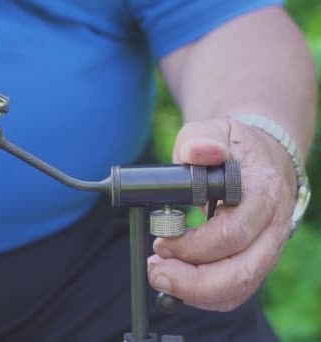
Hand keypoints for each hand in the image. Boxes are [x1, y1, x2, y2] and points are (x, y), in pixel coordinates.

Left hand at [148, 117, 296, 310]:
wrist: (262, 157)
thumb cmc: (234, 146)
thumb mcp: (216, 130)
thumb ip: (201, 140)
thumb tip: (196, 152)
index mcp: (262, 194)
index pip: (231, 233)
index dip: (192, 245)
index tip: (161, 239)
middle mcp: (272, 227)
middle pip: (240, 273)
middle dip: (191, 282)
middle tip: (155, 270)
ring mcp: (267, 249)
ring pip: (238, 288)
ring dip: (194, 291)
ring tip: (161, 274)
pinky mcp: (255, 261)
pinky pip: (234, 291)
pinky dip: (203, 294)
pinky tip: (177, 279)